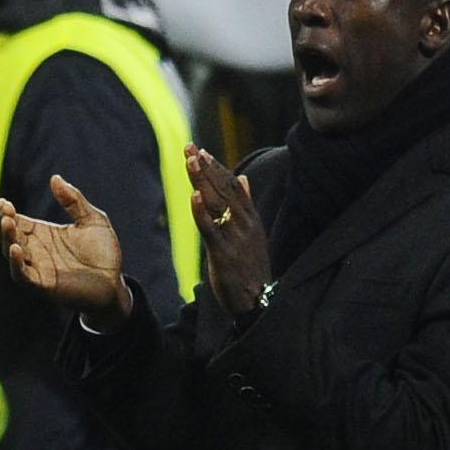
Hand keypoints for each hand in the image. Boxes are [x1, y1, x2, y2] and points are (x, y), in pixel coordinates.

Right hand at [0, 175, 131, 327]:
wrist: (115, 284)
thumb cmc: (104, 254)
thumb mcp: (93, 220)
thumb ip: (74, 200)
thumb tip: (55, 178)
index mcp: (42, 233)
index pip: (17, 220)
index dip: (6, 211)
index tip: (4, 202)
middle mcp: (36, 250)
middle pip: (10, 235)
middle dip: (5, 223)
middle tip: (6, 211)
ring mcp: (38, 268)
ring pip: (12, 254)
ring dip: (7, 239)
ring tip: (8, 223)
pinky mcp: (44, 285)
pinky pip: (23, 276)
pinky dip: (16, 264)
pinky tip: (16, 249)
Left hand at [186, 144, 271, 318]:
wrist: (259, 301)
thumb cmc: (252, 267)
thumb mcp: (253, 233)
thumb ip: (246, 205)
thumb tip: (243, 178)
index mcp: (250, 219)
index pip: (233, 186)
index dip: (216, 168)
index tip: (200, 151)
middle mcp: (244, 224)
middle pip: (223, 190)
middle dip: (206, 168)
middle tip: (190, 148)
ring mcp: (235, 239)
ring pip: (217, 205)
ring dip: (203, 181)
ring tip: (190, 161)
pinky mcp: (224, 255)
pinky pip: (211, 230)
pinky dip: (202, 213)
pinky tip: (193, 197)